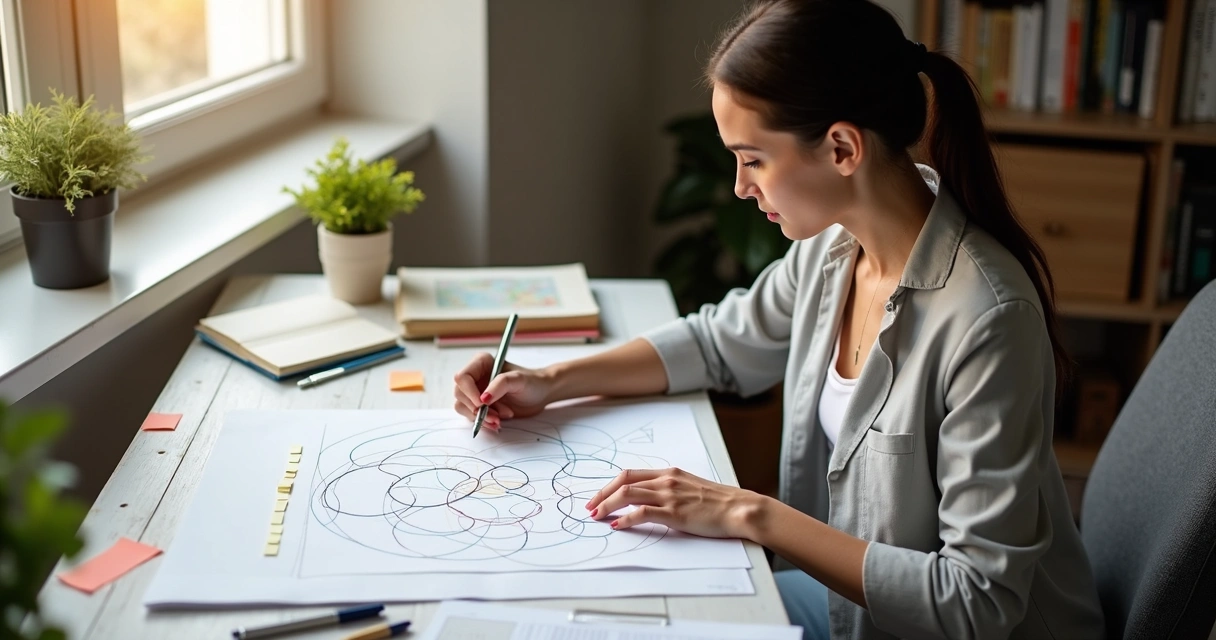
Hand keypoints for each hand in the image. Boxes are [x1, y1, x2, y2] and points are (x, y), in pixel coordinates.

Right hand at [452, 352, 553, 430]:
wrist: (541, 395)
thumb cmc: (532, 382)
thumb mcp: (518, 380)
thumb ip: (500, 385)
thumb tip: (483, 400)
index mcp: (481, 363)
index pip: (462, 377)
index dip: (469, 392)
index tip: (483, 404)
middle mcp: (475, 377)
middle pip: (460, 394)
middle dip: (477, 408)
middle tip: (497, 416)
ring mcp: (476, 392)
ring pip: (463, 407)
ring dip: (480, 417)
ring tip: (500, 420)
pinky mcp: (480, 406)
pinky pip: (471, 416)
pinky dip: (483, 422)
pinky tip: (498, 423)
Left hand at [584, 467, 762, 539]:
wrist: (738, 508)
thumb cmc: (718, 501)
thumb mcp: (690, 487)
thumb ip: (670, 489)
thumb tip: (649, 500)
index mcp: (669, 473)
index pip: (630, 474)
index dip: (609, 485)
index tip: (598, 496)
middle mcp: (666, 480)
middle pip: (623, 482)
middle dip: (602, 494)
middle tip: (590, 508)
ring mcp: (669, 495)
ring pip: (627, 495)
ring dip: (607, 506)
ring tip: (597, 517)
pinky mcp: (674, 513)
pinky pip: (642, 512)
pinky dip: (626, 519)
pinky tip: (618, 525)